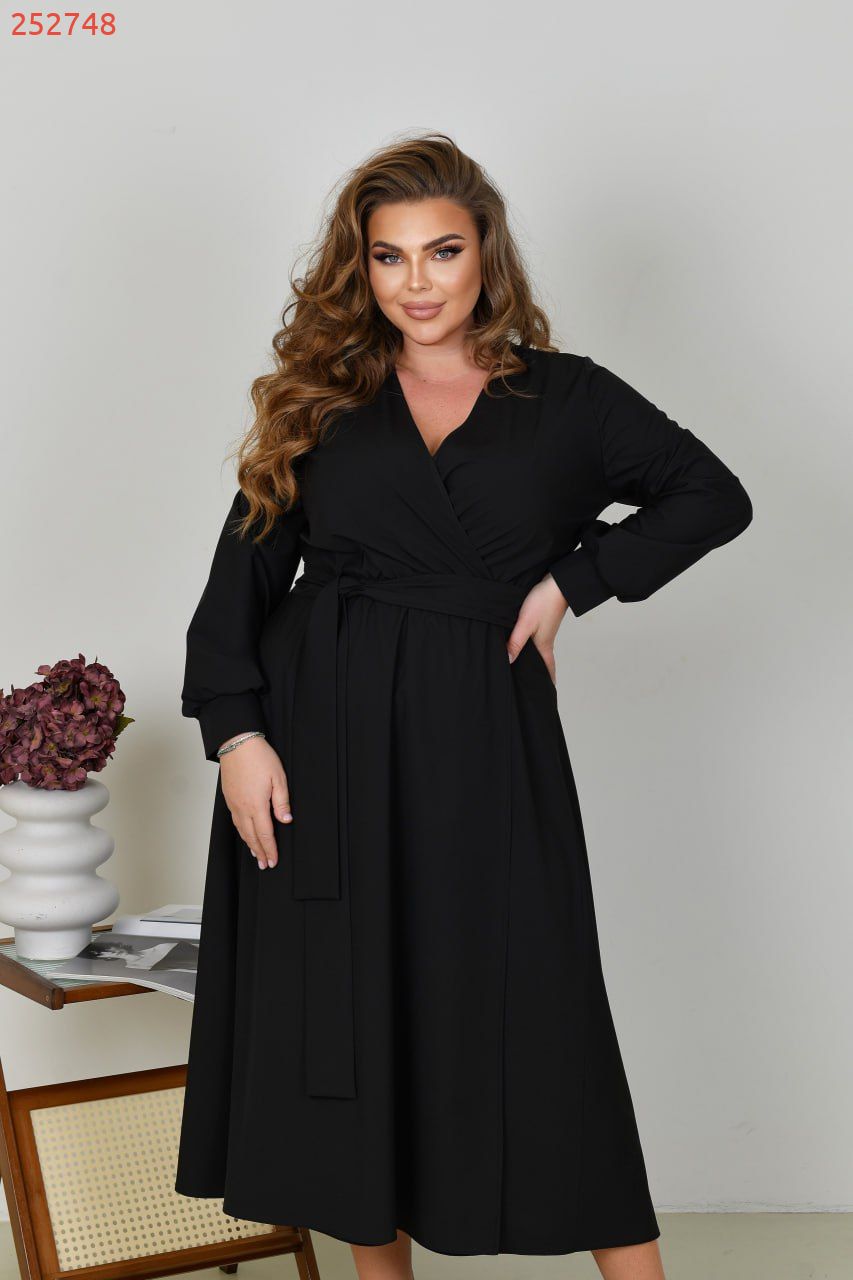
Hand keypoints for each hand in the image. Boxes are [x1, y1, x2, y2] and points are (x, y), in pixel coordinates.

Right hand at [218, 735, 291, 869]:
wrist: (237, 742)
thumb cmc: (259, 757)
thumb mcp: (278, 778)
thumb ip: (282, 802)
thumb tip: (286, 821)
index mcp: (256, 805)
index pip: (265, 834)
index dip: (270, 849)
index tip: (274, 861)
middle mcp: (242, 807)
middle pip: (251, 836)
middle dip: (259, 852)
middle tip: (265, 865)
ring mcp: (233, 803)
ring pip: (241, 830)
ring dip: (249, 844)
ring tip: (256, 854)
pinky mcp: (229, 797)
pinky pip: (235, 821)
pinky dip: (241, 832)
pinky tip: (245, 833)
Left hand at [505, 573, 569, 684]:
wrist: (558, 583)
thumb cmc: (544, 601)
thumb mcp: (526, 623)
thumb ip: (516, 642)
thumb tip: (508, 661)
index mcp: (544, 646)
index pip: (547, 671)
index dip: (546, 684)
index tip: (544, 697)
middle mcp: (546, 642)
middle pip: (544, 665)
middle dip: (540, 677)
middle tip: (534, 690)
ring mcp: (545, 633)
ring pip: (539, 653)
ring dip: (535, 663)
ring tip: (526, 672)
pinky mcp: (542, 623)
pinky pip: (536, 642)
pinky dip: (531, 649)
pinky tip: (523, 647)